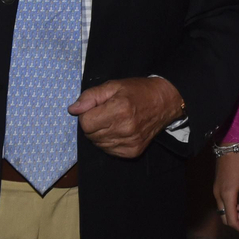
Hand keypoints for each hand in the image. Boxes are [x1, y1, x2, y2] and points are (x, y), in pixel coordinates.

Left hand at [68, 77, 182, 157]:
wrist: (165, 102)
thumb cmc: (138, 91)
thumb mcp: (113, 86)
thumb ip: (91, 96)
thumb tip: (72, 109)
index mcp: (119, 110)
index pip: (86, 123)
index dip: (86, 114)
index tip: (96, 108)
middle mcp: (125, 129)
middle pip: (91, 135)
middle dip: (93, 124)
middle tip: (106, 113)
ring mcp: (130, 142)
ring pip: (98, 144)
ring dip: (100, 134)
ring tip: (114, 122)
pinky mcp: (133, 152)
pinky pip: (109, 151)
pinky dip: (110, 142)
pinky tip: (119, 131)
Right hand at [213, 149, 238, 234]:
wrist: (229, 144)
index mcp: (227, 195)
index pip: (232, 220)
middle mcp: (218, 195)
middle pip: (226, 218)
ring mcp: (216, 191)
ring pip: (225, 211)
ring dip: (237, 216)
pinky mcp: (218, 186)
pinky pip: (224, 203)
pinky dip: (234, 208)